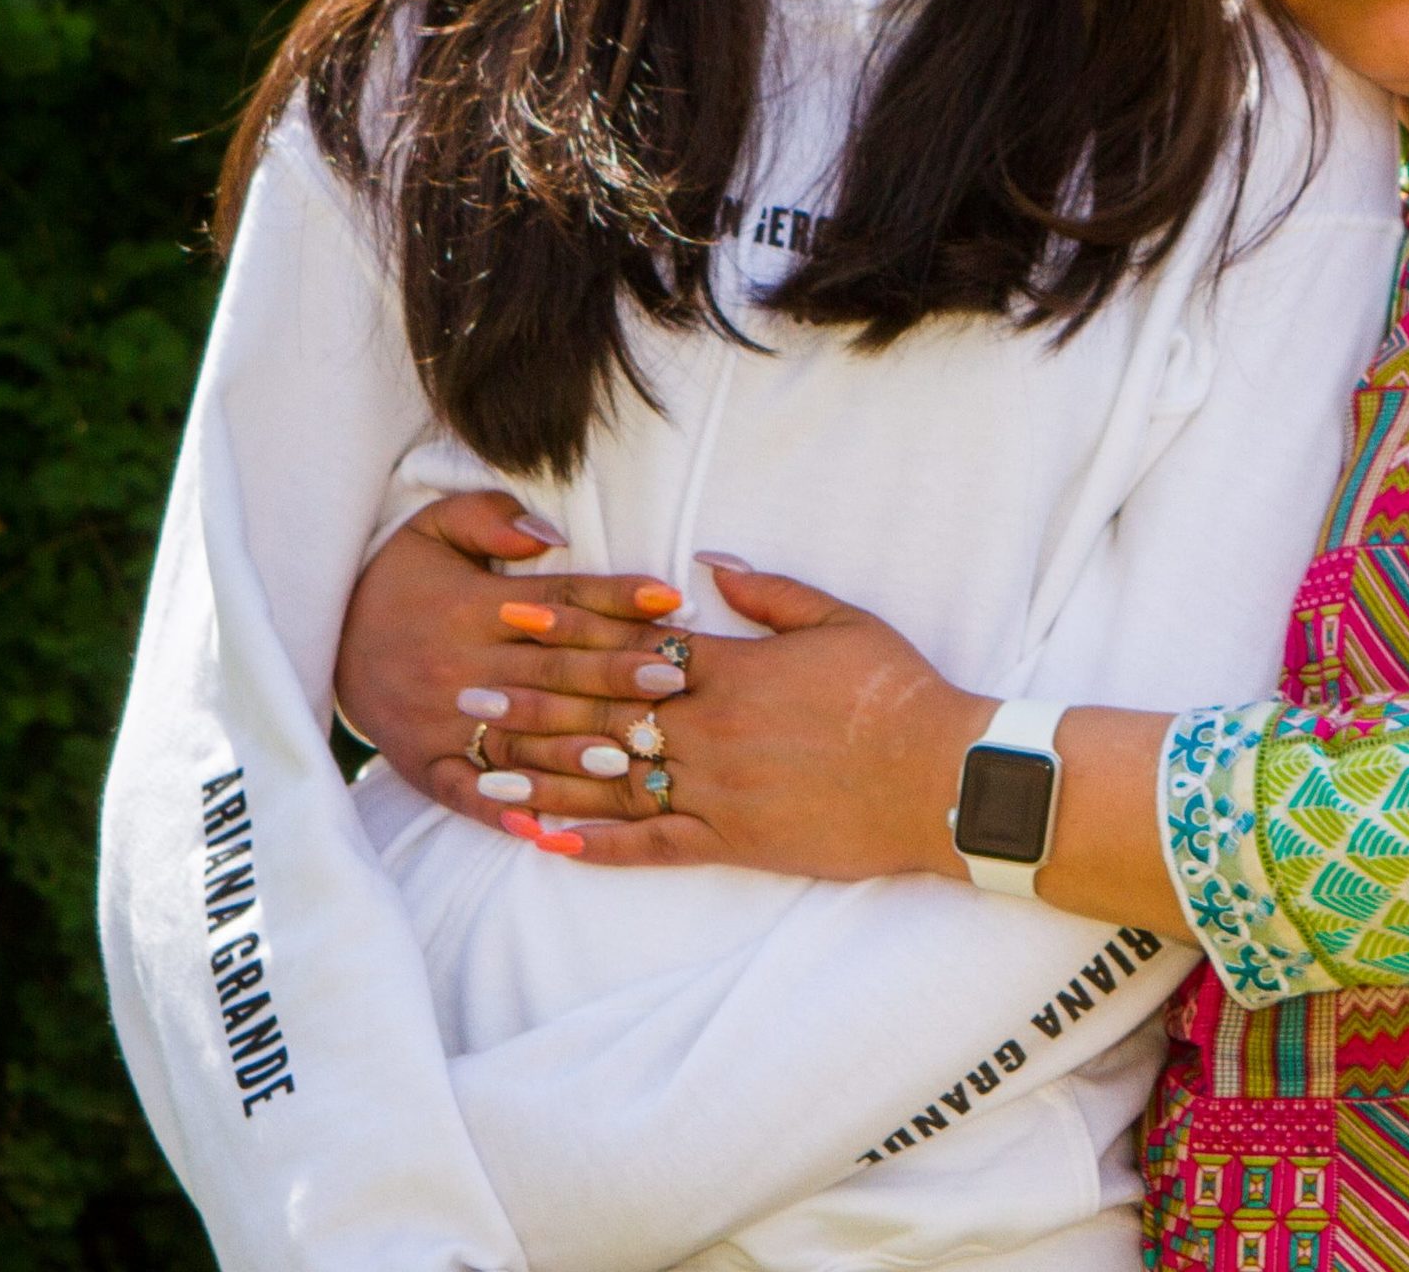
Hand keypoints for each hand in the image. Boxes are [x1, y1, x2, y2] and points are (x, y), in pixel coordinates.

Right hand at [334, 492, 686, 839]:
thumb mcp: (432, 529)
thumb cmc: (397, 582)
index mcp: (472, 607)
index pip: (558, 602)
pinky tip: (544, 822)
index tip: (670, 597)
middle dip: (617, 674)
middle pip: (553, 671)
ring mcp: (443, 721)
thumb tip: (548, 534)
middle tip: (675, 678)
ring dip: (575, 749)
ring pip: (521, 738)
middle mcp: (462, 666)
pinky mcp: (425, 764)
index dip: (616, 598)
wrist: (321, 641)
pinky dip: (503, 809)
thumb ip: (488, 517)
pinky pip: (467, 791)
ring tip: (631, 754)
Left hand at [481, 558, 992, 875]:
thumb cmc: (899, 691)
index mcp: (734, 670)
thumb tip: (708, 562)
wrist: (941, 775)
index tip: (513, 616)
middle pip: (603, 714)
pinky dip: (598, 846)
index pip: (633, 645)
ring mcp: (718, 789)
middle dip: (532, 704)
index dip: (568, 630)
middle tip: (467, 697)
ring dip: (544, 776)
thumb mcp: (841, 620)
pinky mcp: (734, 841)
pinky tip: (550, 842)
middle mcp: (711, 730)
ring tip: (483, 772)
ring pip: (612, 784)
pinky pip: (652, 846)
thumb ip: (770, 592)